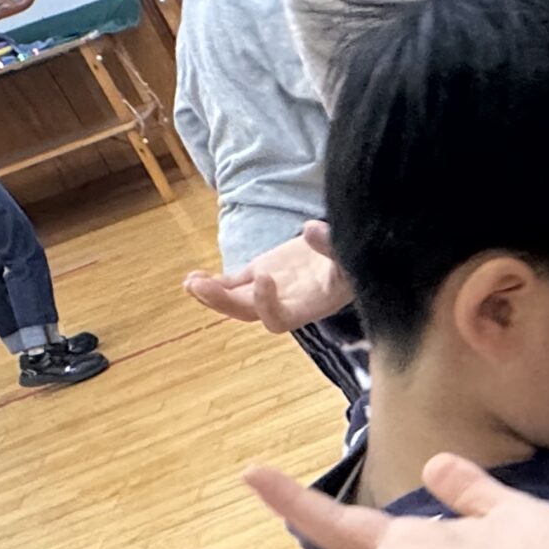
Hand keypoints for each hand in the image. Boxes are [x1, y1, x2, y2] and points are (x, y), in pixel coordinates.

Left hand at [186, 220, 353, 333]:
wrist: (350, 250)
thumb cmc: (358, 259)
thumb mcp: (351, 253)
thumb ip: (332, 245)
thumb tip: (312, 229)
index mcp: (308, 306)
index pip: (280, 319)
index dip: (267, 304)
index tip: (263, 277)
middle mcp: (286, 304)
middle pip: (249, 312)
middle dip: (224, 301)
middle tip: (201, 286)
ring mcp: (269, 290)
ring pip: (235, 300)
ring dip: (211, 294)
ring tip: (190, 282)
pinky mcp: (260, 274)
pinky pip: (232, 285)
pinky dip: (212, 283)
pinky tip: (192, 278)